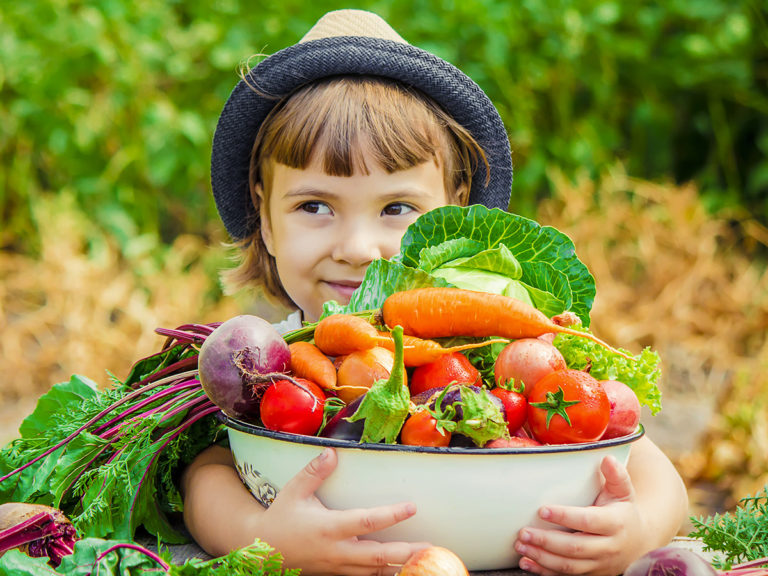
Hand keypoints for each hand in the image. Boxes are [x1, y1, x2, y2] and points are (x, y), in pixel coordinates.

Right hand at [261, 447, 430, 575]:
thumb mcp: (293, 491)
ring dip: (398, 566)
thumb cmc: (280, 518)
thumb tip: (332, 453)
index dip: (391, 515)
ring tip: (423, 559)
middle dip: (405, 552)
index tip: (411, 507)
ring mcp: (336, 567)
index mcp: (328, 528)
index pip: (366, 522)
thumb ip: (314, 472)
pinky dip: (382, 574)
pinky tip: (398, 569)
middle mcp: (336, 551)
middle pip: (377, 556)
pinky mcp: (335, 574)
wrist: (260, 551)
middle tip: (430, 546)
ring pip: (373, 571)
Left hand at [513, 455, 648, 575]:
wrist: (639, 541)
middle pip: (575, 547)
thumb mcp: (623, 491)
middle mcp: (608, 547)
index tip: (542, 510)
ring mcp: (600, 564)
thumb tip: (607, 458)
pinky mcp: (591, 574)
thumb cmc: (623, 510)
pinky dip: (545, 572)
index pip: (588, 521)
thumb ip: (616, 475)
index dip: (565, 517)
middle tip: (523, 532)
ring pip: (569, 566)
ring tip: (520, 546)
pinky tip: (526, 563)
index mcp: (615, 523)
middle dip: (547, 541)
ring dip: (542, 558)